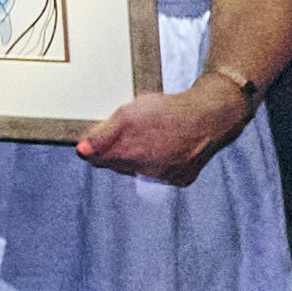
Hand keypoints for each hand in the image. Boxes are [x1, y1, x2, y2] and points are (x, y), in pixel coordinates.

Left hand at [71, 66, 243, 180]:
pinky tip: (167, 147)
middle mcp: (149, 173)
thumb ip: (103, 134)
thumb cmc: (167, 111)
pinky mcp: (182, 179)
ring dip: (140, 157)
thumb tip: (82, 150)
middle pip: (120, 166)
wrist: (209, 115)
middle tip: (129, 132)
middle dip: (119, 151)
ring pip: (141, 171)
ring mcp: (167, 178)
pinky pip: (163, 174)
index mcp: (132, 157)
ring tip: (152, 136)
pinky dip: (161, 163)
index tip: (96, 140)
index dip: (96, 149)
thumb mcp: (129, 113)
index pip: (100, 161)